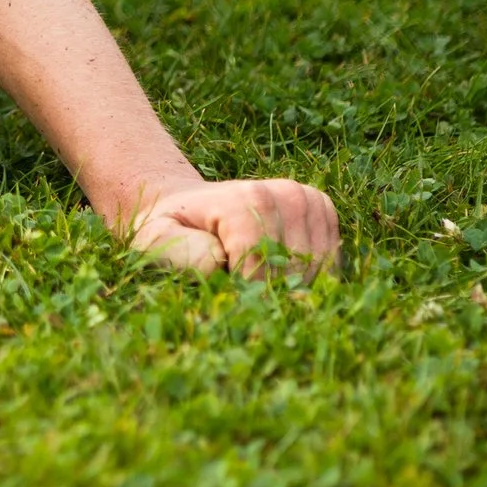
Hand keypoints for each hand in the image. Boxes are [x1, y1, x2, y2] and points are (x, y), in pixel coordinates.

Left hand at [127, 178, 340, 279]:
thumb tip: (223, 261)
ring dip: (287, 286)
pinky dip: (307, 278)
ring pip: (315, 272)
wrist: (190, 208)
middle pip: (293, 271)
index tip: (221, 292)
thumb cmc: (171, 229)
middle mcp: (287, 194)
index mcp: (249, 199)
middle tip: (235, 283)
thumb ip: (185, 254)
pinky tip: (275, 270)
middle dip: (266, 290)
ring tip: (252, 274)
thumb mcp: (156, 240)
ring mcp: (309, 201)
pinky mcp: (324, 212)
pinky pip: (330, 265)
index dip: (244, 290)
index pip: (265, 264)